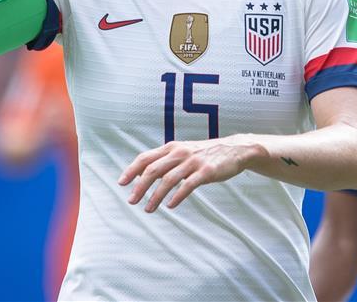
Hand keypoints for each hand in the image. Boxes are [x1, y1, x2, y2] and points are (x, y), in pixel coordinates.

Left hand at [118, 137, 265, 212]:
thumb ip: (165, 161)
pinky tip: (170, 206)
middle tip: (131, 201)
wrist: (234, 150)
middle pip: (153, 170)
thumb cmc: (205, 154)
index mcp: (172, 148)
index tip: (121, 183)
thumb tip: (143, 175)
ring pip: (168, 179)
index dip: (132, 170)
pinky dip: (177, 196)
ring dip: (155, 196)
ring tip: (148, 209)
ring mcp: (193, 162)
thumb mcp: (183, 152)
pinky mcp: (206, 172)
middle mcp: (179, 152)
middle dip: (139, 186)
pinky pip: (188, 185)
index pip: (145, 157)